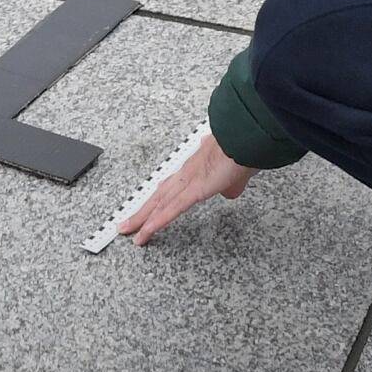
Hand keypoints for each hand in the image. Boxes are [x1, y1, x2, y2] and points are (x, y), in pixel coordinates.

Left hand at [119, 134, 253, 246]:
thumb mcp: (237, 174)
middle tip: (126, 223)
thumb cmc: (243, 148)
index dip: (158, 197)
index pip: (171, 186)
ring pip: (158, 203)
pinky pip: (171, 209)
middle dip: (141, 211)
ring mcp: (187, 181)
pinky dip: (157, 222)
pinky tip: (146, 233)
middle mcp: (186, 173)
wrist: (245, 138)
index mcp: (195, 168)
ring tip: (127, 231)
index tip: (149, 207)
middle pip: (158, 195)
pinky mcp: (194, 190)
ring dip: (141, 219)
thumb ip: (230, 184)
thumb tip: (229, 192)